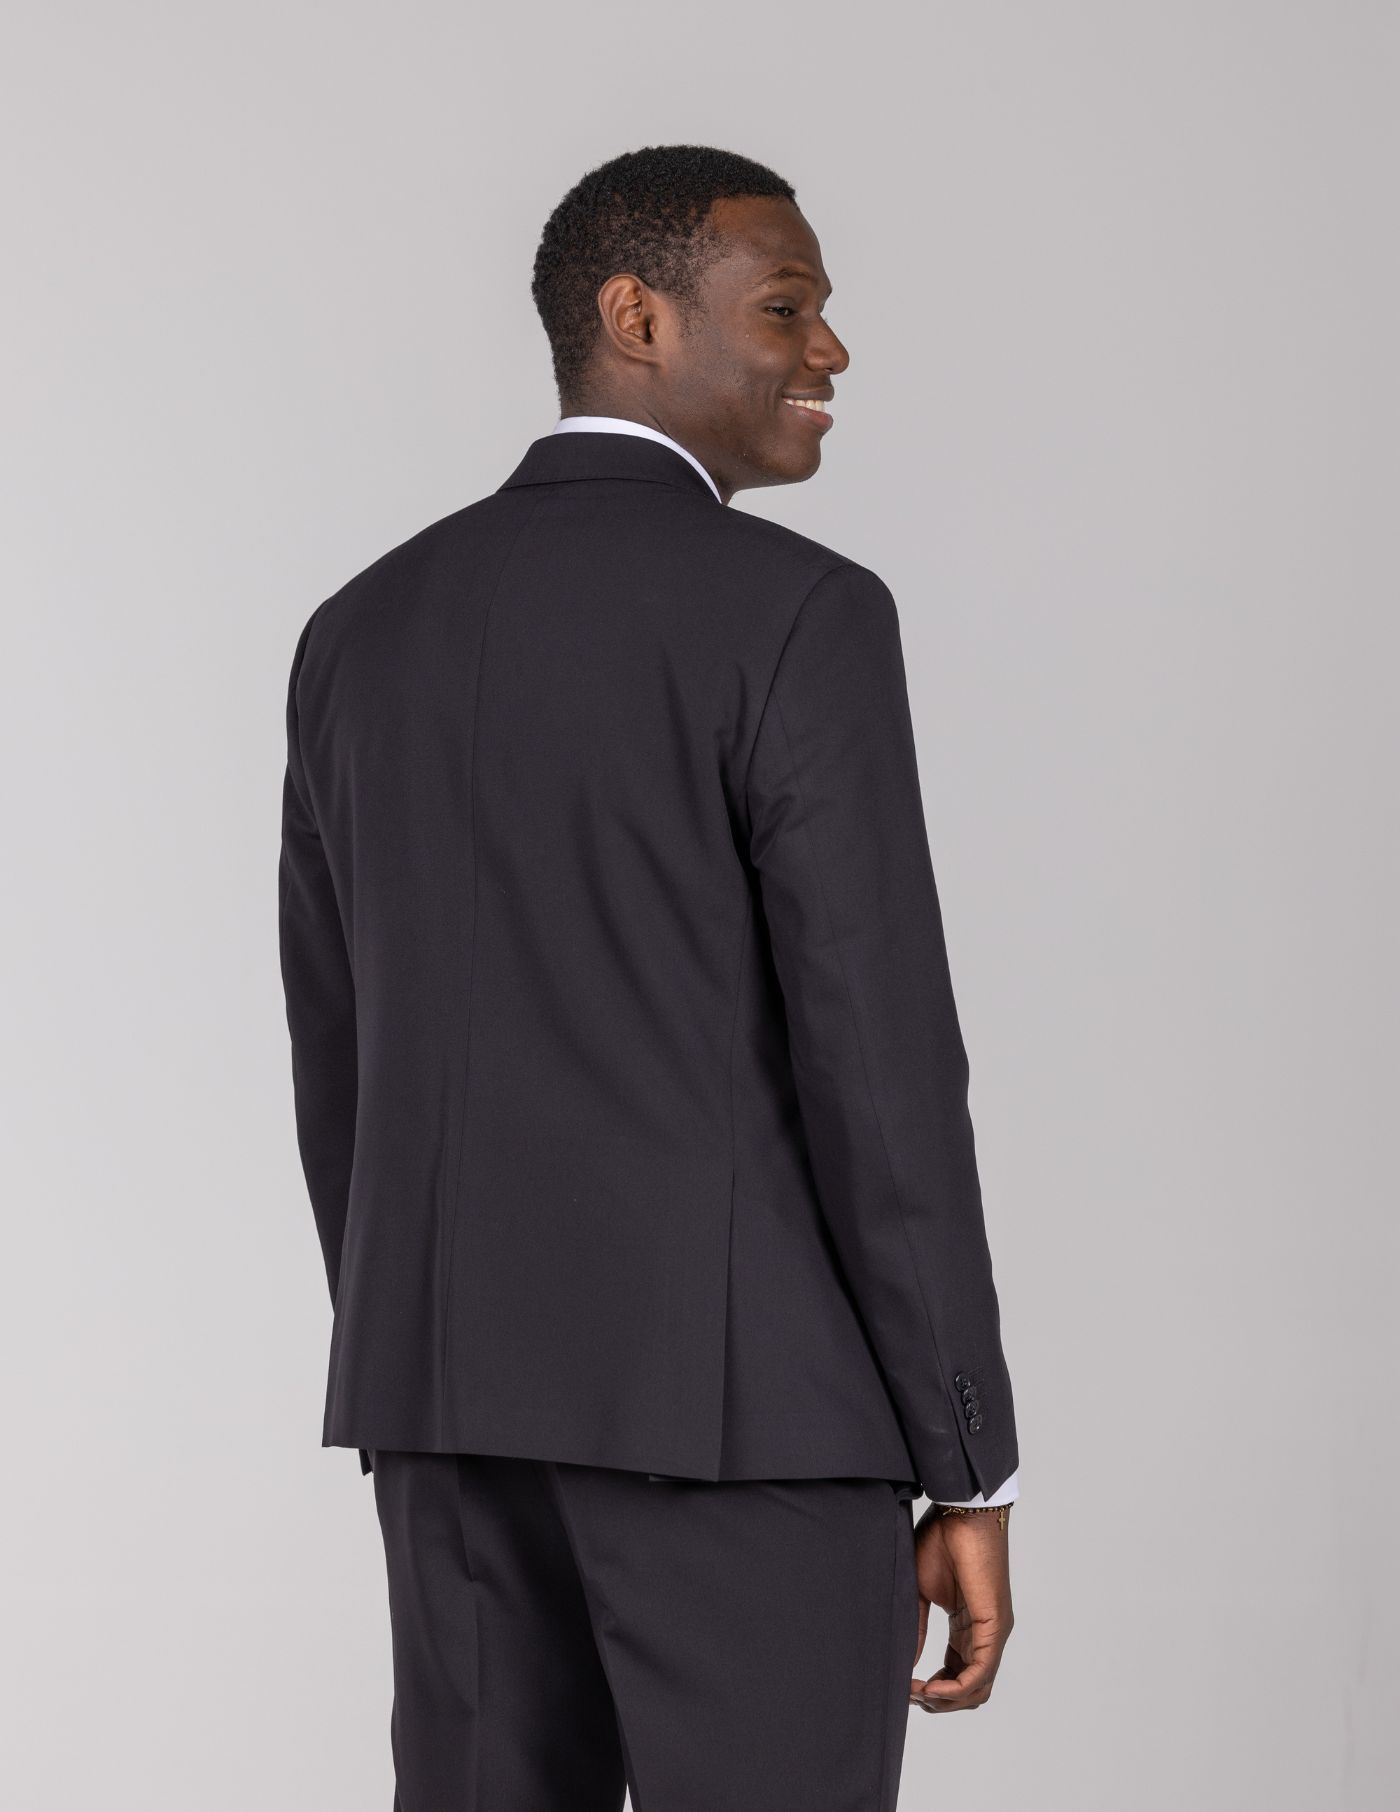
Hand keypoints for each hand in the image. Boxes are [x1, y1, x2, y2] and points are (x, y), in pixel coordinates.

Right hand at [909, 1506, 1013, 1713]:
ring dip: (947, 1701)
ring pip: (978, 1688)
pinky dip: (955, 1688)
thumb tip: (908, 1663)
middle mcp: (985, 1633)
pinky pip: (980, 1672)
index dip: (932, 1688)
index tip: (906, 1686)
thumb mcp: (920, 1591)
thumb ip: (918, 1627)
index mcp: (968, 1625)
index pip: (957, 1672)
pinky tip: (930, 1686)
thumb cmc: (941, 1540)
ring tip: (918, 1693)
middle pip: (970, 1689)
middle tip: (909, 1695)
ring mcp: (993, 1632)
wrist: (959, 1513)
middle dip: (939, 1701)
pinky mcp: (995, 1626)